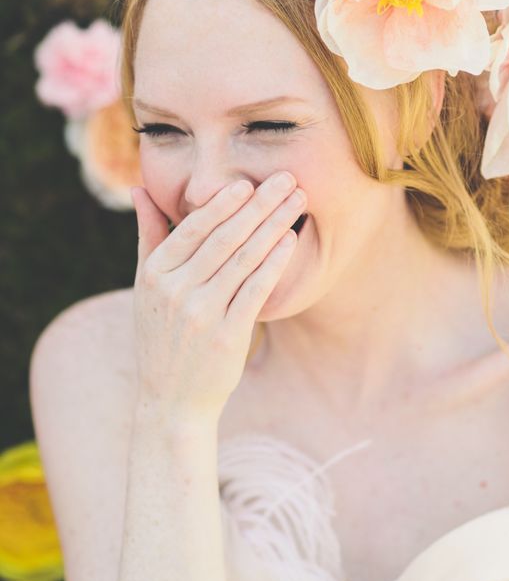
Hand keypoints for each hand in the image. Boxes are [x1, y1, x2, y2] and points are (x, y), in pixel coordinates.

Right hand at [130, 172, 304, 421]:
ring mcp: (201, 314)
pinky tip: (290, 241)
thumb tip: (139, 189)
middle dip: (259, 204)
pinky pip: (254, 290)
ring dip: (274, 224)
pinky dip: (273, 262)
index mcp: (154, 274)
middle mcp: (175, 291)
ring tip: (297, 201)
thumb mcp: (146, 287)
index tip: (248, 182)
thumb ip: (148, 236)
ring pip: (244, 259)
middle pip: (224, 238)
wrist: (171, 401)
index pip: (192, 228)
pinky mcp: (226, 336)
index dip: (222, 204)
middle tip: (286, 179)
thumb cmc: (162, 336)